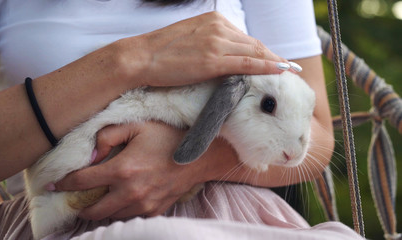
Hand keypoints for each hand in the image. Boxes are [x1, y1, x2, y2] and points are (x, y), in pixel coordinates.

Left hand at [55, 122, 206, 219]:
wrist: (200, 156)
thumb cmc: (169, 137)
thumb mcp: (137, 126)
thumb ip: (108, 135)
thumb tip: (91, 155)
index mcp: (123, 170)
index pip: (82, 182)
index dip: (64, 184)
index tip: (53, 185)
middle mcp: (130, 193)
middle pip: (93, 210)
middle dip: (79, 206)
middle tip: (75, 199)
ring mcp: (143, 206)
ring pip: (111, 217)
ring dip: (100, 210)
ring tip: (98, 199)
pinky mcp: (154, 212)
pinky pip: (129, 218)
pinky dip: (120, 212)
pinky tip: (120, 201)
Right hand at [115, 11, 287, 87]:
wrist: (140, 57)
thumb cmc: (161, 52)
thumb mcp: (191, 39)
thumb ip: (210, 42)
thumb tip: (224, 55)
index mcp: (213, 20)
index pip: (244, 36)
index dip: (262, 49)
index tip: (274, 57)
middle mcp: (218, 27)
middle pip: (253, 43)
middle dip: (272, 55)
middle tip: (288, 65)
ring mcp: (216, 43)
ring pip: (254, 52)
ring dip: (273, 62)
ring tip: (288, 70)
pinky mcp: (212, 60)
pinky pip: (246, 63)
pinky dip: (266, 66)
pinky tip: (280, 70)